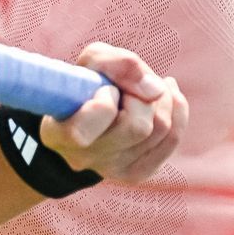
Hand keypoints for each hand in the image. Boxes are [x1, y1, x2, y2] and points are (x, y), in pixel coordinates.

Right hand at [38, 43, 188, 182]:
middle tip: (126, 88)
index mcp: (58, 134)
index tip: (104, 89)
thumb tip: (156, 90)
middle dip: (140, 96)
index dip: (106, 101)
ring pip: (161, 129)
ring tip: (142, 89)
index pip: (89, 127)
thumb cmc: (86, 83)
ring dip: (159, 98)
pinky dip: (175, 109)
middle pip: (138, 127)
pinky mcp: (136, 173)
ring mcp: (111, 171)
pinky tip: (162, 96)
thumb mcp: (92, 60)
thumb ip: (118, 63)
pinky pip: (172, 137)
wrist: (87, 111)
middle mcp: (83, 159)